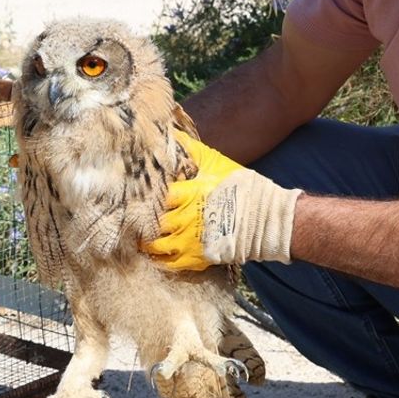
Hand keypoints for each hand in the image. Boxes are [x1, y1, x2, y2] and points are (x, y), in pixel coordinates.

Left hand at [143, 131, 301, 270]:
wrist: (266, 219)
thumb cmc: (242, 188)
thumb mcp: (217, 163)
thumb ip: (192, 150)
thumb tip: (173, 133)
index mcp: (188, 194)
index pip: (154, 195)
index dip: (143, 195)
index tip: (136, 194)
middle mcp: (185, 219)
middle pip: (150, 221)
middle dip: (140, 219)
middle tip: (132, 217)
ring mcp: (190, 241)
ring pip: (155, 245)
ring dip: (146, 241)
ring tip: (141, 237)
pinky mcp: (197, 258)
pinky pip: (170, 263)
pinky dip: (160, 259)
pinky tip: (155, 254)